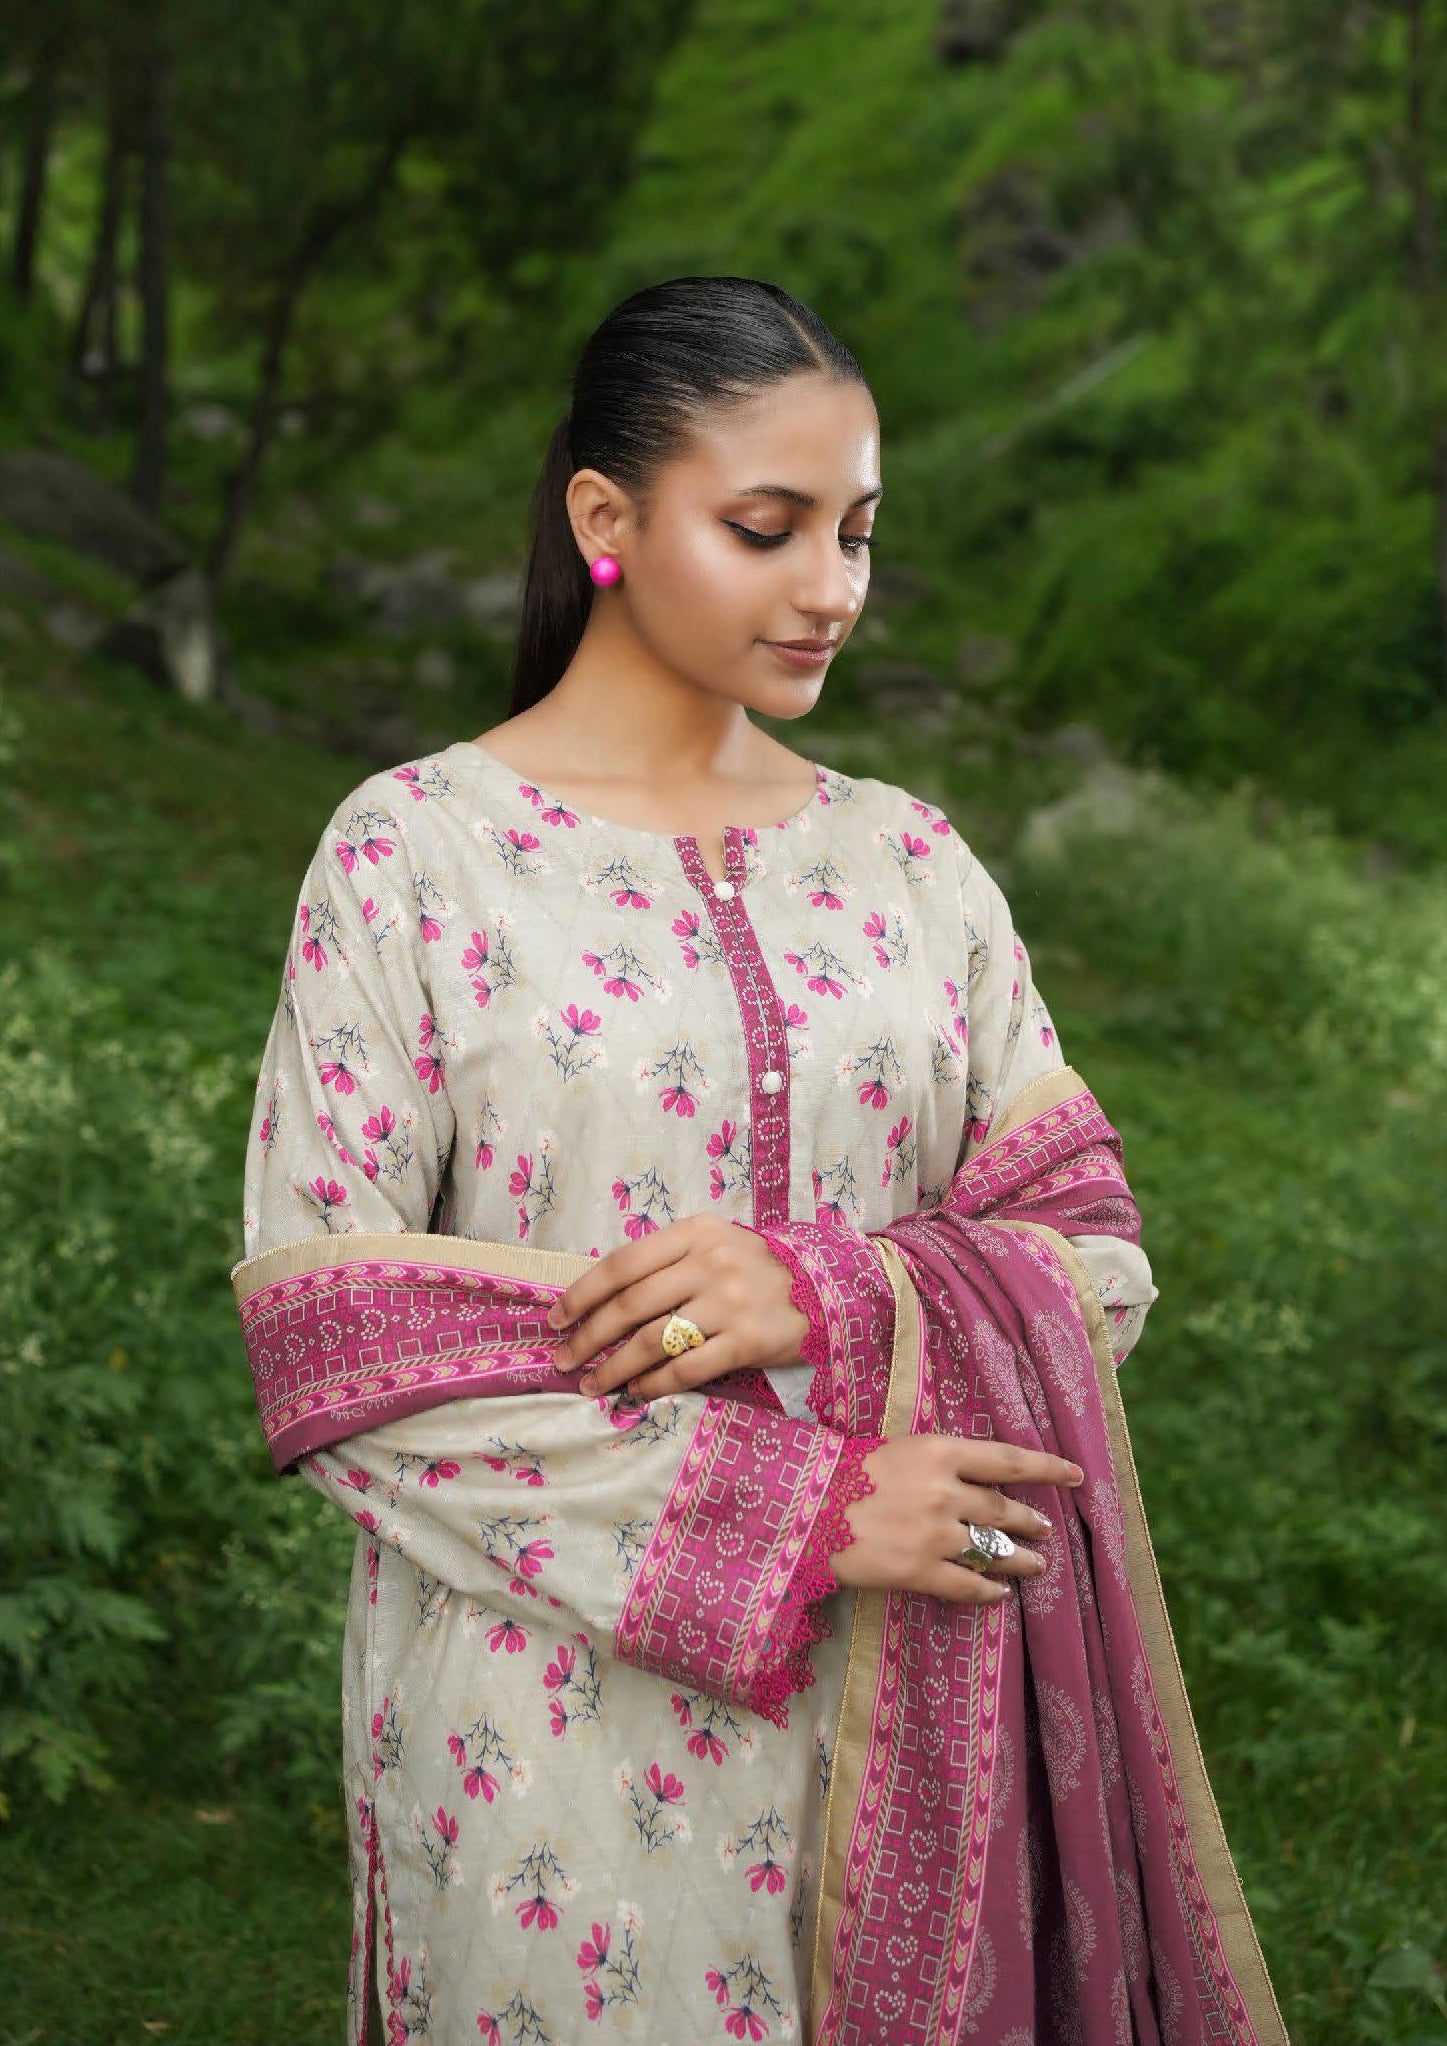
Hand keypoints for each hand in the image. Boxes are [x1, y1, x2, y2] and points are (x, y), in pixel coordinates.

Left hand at [546, 1214, 808, 1399]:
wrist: (826, 1288)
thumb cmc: (755, 1269)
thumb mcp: (714, 1244)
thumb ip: (666, 1261)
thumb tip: (600, 1297)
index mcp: (696, 1233)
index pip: (623, 1263)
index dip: (583, 1293)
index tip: (557, 1318)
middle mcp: (711, 1263)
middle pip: (631, 1305)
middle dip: (588, 1337)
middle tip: (564, 1360)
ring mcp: (731, 1302)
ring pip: (653, 1341)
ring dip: (614, 1368)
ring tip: (592, 1384)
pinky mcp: (749, 1341)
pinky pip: (687, 1368)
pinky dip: (654, 1384)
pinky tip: (636, 1392)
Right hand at [830, 1436, 1084, 1605]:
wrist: (804, 1509)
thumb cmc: (844, 1471)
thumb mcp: (898, 1450)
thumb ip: (940, 1463)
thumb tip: (977, 1478)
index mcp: (940, 1451)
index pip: (1009, 1458)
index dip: (1048, 1467)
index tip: (1077, 1475)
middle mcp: (946, 1492)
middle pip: (1005, 1510)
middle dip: (1032, 1522)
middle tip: (1046, 1529)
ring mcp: (936, 1534)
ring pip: (995, 1550)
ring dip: (1020, 1559)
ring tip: (1037, 1565)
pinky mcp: (921, 1570)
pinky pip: (968, 1586)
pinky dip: (989, 1592)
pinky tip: (999, 1594)